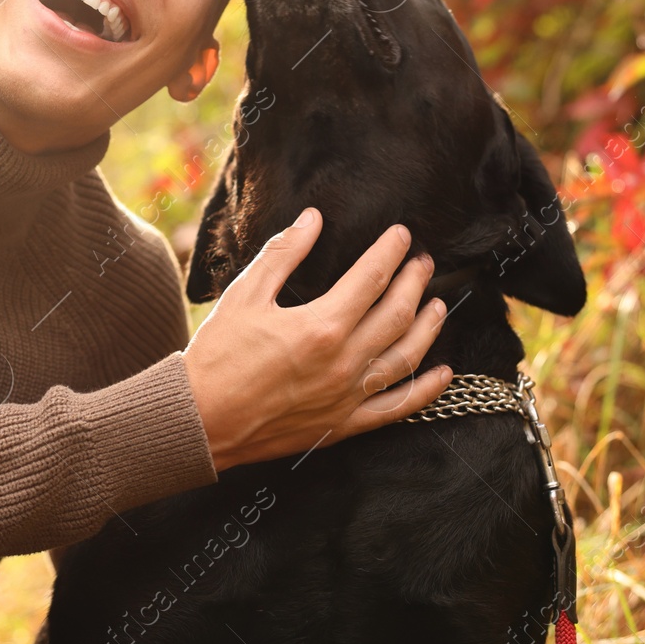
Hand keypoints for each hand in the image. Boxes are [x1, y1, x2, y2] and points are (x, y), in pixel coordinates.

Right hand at [181, 207, 452, 470]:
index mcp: (321, 326)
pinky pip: (396, 408)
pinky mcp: (343, 425)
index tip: (401, 235)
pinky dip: (426, 391)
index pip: (371, 279)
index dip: (390, 252)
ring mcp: (347, 397)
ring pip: (406, 358)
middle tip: (423, 262)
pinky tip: (444, 374)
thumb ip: (284, 254)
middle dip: (414, 282)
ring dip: (428, 328)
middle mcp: (343, 362)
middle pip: (397, 314)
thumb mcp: (245, 294)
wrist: (200, 421)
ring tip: (438, 305)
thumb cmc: (217, 355)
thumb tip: (313, 218)